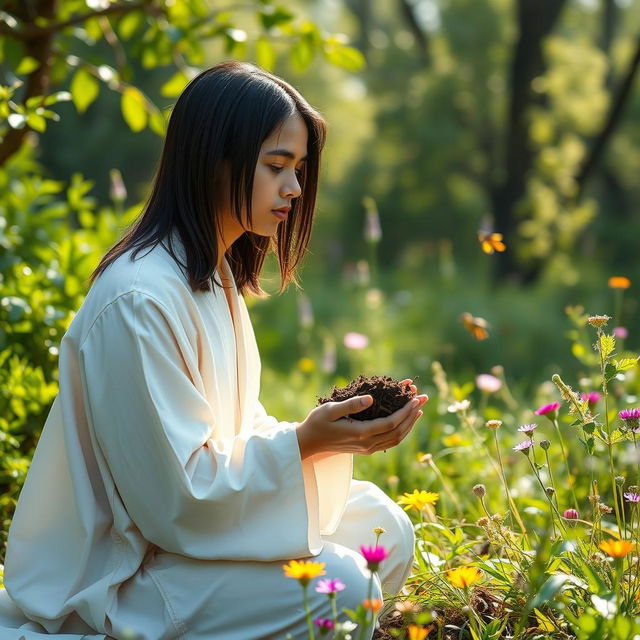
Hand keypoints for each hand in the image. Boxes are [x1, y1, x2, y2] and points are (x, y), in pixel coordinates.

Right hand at [296, 380, 427, 458]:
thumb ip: (351, 405)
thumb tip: (371, 399)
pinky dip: (401, 431)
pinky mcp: (366, 449)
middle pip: (398, 431)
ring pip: (396, 439)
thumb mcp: (330, 410)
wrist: (309, 443)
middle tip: (423, 399)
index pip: (390, 423)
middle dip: (413, 415)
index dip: (405, 411)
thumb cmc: (317, 423)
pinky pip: (390, 441)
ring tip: (419, 409)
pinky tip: (405, 421)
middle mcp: (367, 444)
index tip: (415, 398)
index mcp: (360, 433)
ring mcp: (368, 448)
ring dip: (410, 424)